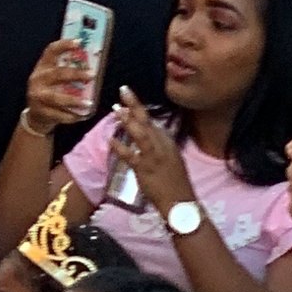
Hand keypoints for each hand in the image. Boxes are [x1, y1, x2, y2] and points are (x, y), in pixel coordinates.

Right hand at [23, 36, 100, 136]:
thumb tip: (92, 67)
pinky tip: (81, 115)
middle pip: (56, 74)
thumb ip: (68, 73)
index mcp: (42, 67)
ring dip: (74, 100)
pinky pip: (58, 114)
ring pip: (56, 97)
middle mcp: (38, 79)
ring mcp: (37, 96)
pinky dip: (71, 116)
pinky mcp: (40, 111)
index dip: (63, 45)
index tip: (79, 42)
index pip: (50, 51)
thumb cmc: (51, 93)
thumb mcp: (55, 80)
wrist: (36, 116)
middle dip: (75, 74)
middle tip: (92, 75)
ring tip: (89, 103)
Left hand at [106, 89, 192, 221]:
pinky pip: (131, 157)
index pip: (153, 121)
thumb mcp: (172, 157)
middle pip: (147, 122)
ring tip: (116, 108)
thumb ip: (160, 143)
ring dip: (129, 121)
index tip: (128, 95)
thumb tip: (149, 130)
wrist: (180, 202)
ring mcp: (153, 158)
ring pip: (141, 135)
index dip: (140, 108)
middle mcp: (162, 146)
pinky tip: (111, 140)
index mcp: (168, 142)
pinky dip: (120, 148)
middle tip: (123, 89)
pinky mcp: (145, 170)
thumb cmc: (175, 181)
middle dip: (135, 104)